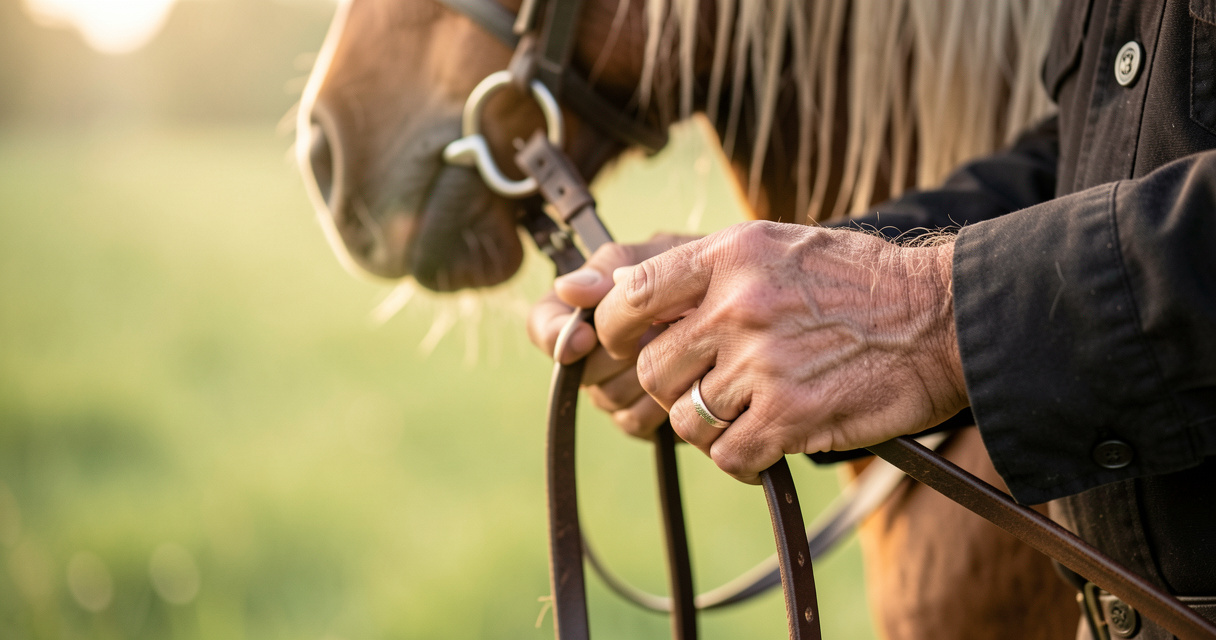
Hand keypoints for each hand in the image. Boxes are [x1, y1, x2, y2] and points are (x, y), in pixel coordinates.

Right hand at [526, 233, 701, 437]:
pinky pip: (633, 420)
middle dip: (620, 352)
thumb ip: (616, 266)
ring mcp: (615, 387)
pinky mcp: (641, 418)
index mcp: (587, 307)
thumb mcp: (665, 253)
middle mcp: (592, 352)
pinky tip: (690, 379)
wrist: (755, 310)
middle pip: (579, 368)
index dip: (555, 334)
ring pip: (607, 396)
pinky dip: (662, 402)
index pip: (544, 324)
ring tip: (684, 349)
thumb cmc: (705, 272)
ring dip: (647, 374)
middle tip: (662, 332)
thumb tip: (567, 288)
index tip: (583, 337)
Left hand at [594, 221, 967, 482]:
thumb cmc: (859, 282)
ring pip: (686, 419)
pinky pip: (728, 456)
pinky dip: (742, 458)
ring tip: (748, 410)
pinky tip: (769, 441)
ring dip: (710, 424)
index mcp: (731, 255)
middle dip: (672, 385)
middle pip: (651, 368)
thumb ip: (704, 268)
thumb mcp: (778, 246)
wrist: (942, 318)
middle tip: (708, 385)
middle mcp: (739, 305)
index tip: (621, 344)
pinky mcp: (791, 416)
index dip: (611, 328)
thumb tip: (621, 293)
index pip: (631, 295)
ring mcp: (764, 364)